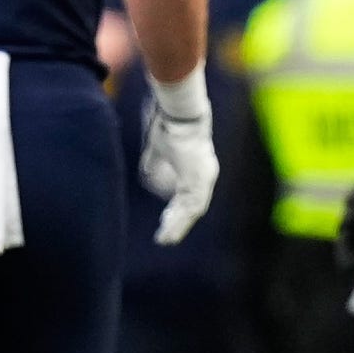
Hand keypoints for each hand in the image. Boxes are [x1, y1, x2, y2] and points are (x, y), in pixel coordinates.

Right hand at [142, 64, 218, 244]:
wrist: (179, 113)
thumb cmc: (168, 124)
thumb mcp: (157, 147)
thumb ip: (154, 162)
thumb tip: (147, 176)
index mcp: (197, 163)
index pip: (189, 191)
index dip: (179, 207)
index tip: (167, 218)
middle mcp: (205, 172)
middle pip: (193, 204)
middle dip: (179, 221)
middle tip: (166, 237)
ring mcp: (205, 176)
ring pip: (193, 209)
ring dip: (178, 225)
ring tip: (166, 239)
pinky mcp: (200, 180)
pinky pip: (191, 207)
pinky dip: (180, 220)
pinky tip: (169, 230)